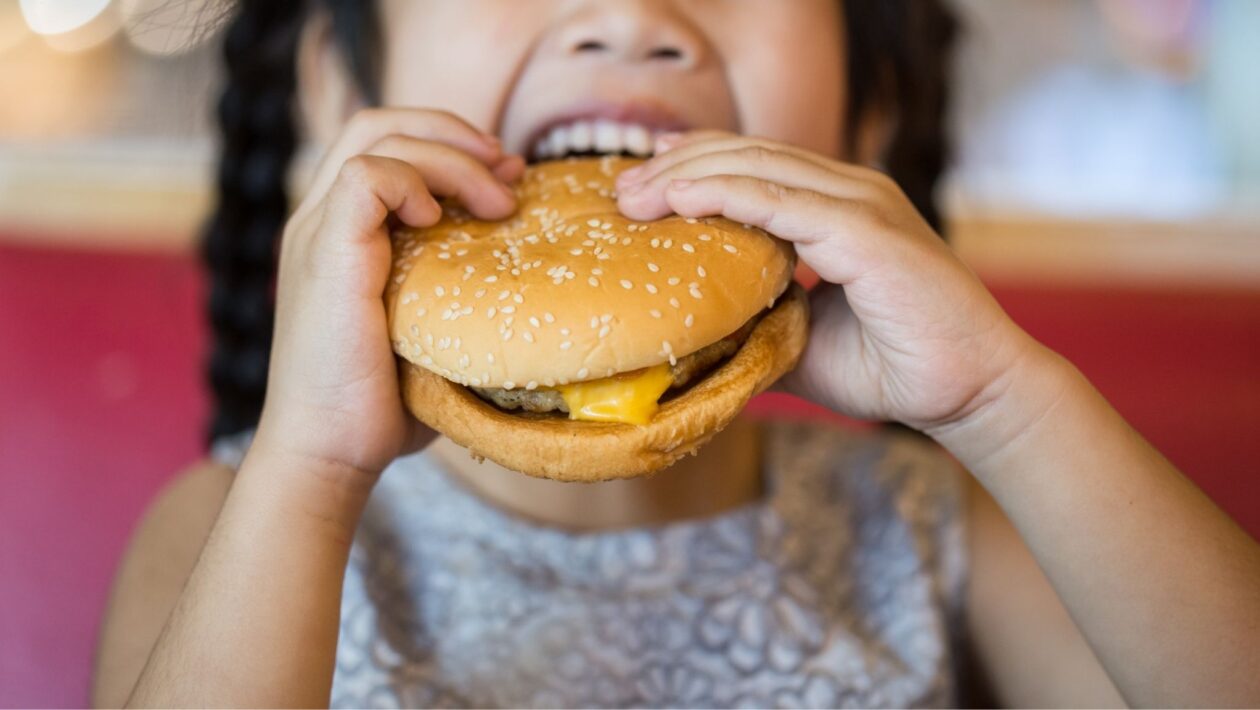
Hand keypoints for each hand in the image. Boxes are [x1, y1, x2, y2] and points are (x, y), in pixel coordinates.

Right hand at [253, 109, 524, 482]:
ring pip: (375, 135)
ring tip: (496, 200)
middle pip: (379, 122)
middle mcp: (322, 220)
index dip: (448, 143)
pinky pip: (363, 176)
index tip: (505, 177)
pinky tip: (441, 221)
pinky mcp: (325, 253)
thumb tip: (527, 264)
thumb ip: (460, 286)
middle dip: (453, 131)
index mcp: (342, 232)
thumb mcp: (433, 330)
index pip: (386, 144)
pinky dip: (412, 182)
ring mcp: (318, 233)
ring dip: (449, 155)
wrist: (330, 453)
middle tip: (508, 168)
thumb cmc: (384, 405)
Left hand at [616, 131, 1043, 435]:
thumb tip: (693, 337)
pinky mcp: (866, 229)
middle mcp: (848, 191)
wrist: (968, 393)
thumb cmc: (892, 368)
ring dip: (686, 176)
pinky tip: (679, 202)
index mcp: (836, 207)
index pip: (752, 166)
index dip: (691, 169)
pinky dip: (724, 195)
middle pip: (745, 154)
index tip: (636, 191)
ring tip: (632, 195)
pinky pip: (780, 200)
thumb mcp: (801, 341)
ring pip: (755, 167)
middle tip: (618, 190)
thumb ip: (754, 323)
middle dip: (675, 166)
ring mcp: (860, 204)